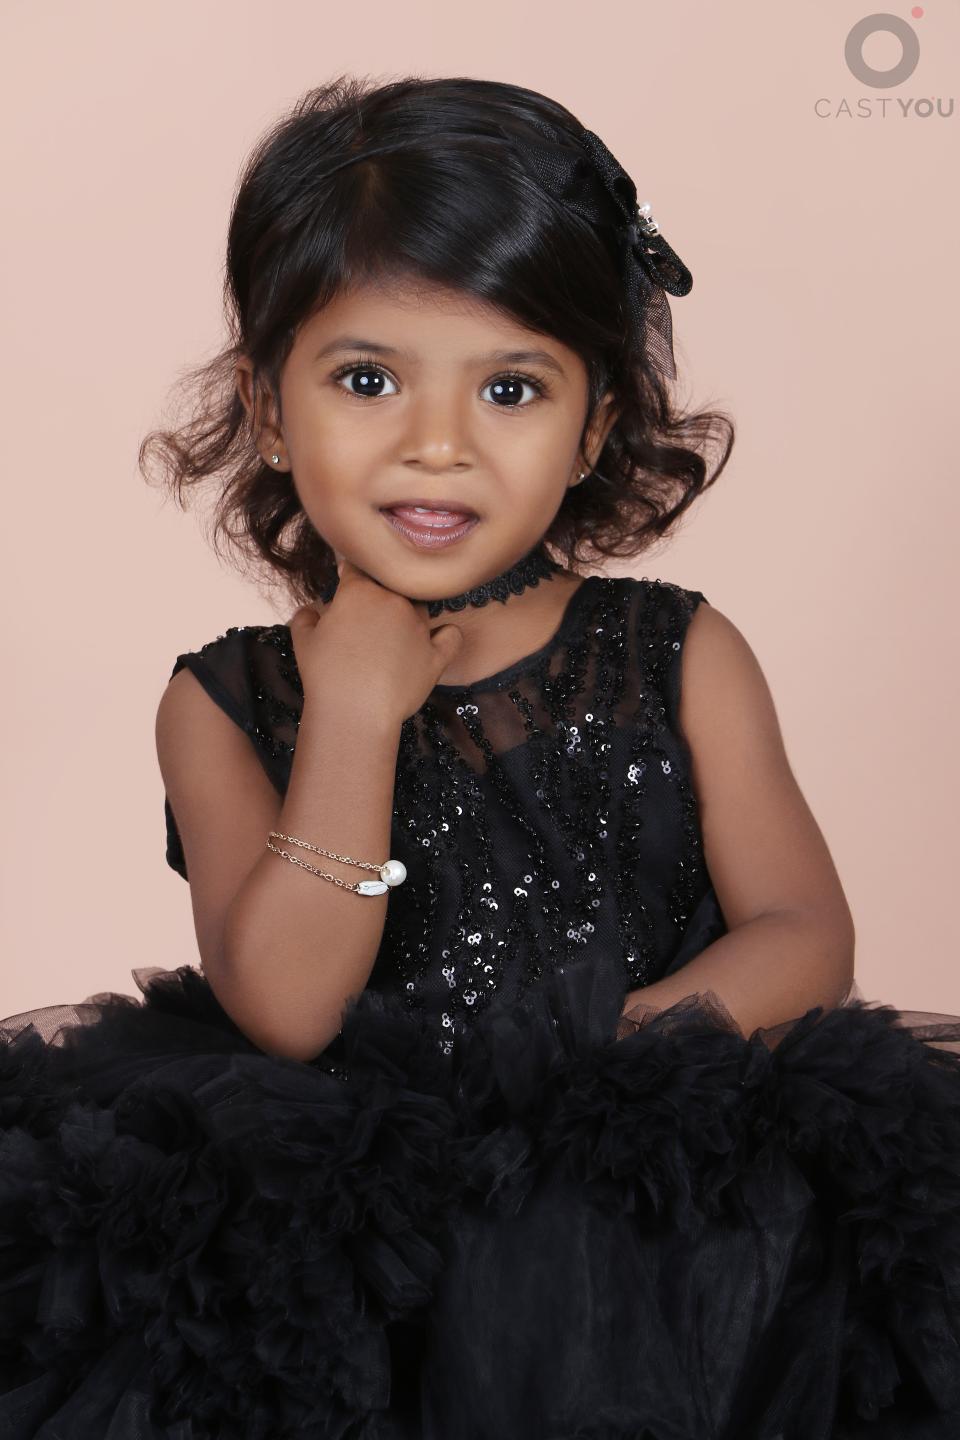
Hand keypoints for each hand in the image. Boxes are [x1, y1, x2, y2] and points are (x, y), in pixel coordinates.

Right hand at [287, 556, 465, 726]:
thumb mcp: (302, 641)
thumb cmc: (323, 675)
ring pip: (420, 606)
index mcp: (360, 592)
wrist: (354, 713)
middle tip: (367, 618)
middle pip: (391, 586)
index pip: (358, 569)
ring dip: (408, 614)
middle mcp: (394, 601)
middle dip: (380, 596)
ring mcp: (419, 627)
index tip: (347, 579)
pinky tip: (436, 640)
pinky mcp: (436, 654)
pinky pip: (451, 635)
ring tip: (394, 634)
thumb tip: (309, 610)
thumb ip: (304, 618)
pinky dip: (446, 635)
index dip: (352, 574)